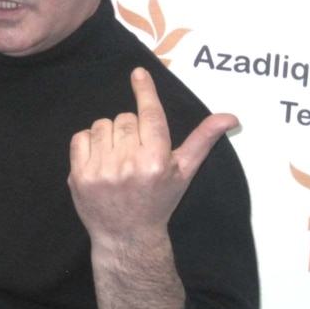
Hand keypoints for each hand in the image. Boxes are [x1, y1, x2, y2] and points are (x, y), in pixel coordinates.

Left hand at [68, 67, 238, 245]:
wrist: (127, 236)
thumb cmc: (158, 200)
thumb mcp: (184, 171)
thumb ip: (202, 140)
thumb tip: (230, 116)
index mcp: (157, 160)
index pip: (150, 114)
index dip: (145, 91)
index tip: (139, 72)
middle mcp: (129, 164)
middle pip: (124, 118)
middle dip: (130, 129)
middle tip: (134, 151)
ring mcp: (101, 170)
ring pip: (101, 125)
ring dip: (109, 135)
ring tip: (117, 157)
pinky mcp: (79, 175)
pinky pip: (80, 137)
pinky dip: (88, 143)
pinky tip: (99, 160)